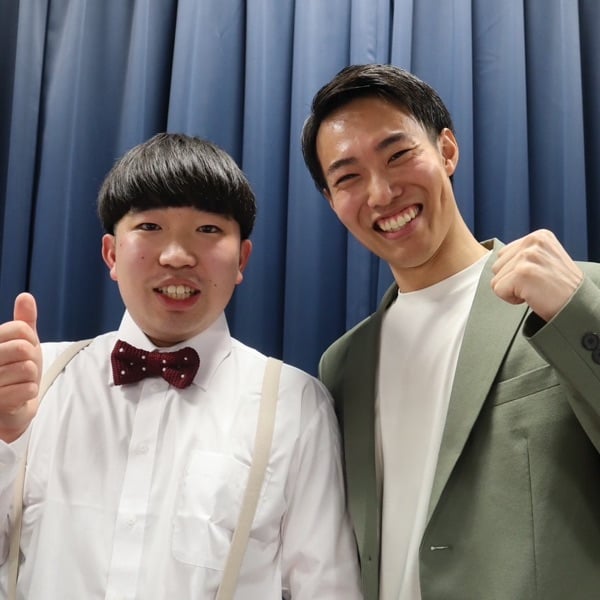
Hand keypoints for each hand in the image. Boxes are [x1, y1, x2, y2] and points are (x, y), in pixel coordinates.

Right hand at [0, 293, 41, 441]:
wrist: (11, 408)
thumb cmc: (16, 372)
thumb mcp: (23, 343)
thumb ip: (24, 321)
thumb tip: (26, 296)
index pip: (21, 328)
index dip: (31, 340)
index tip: (23, 352)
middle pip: (22, 348)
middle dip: (31, 360)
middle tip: (21, 370)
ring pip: (27, 369)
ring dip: (30, 379)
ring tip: (17, 383)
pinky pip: (27, 389)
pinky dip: (28, 393)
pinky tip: (17, 397)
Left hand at [491, 229, 583, 321]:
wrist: (578, 305)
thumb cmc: (561, 287)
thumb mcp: (546, 258)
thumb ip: (525, 254)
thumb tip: (500, 259)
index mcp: (539, 236)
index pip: (503, 254)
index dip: (515, 272)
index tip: (537, 276)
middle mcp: (533, 242)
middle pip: (496, 266)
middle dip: (511, 280)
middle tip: (536, 285)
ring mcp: (527, 256)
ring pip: (496, 279)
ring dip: (512, 289)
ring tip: (535, 289)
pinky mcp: (522, 273)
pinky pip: (498, 290)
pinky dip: (512, 299)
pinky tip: (532, 296)